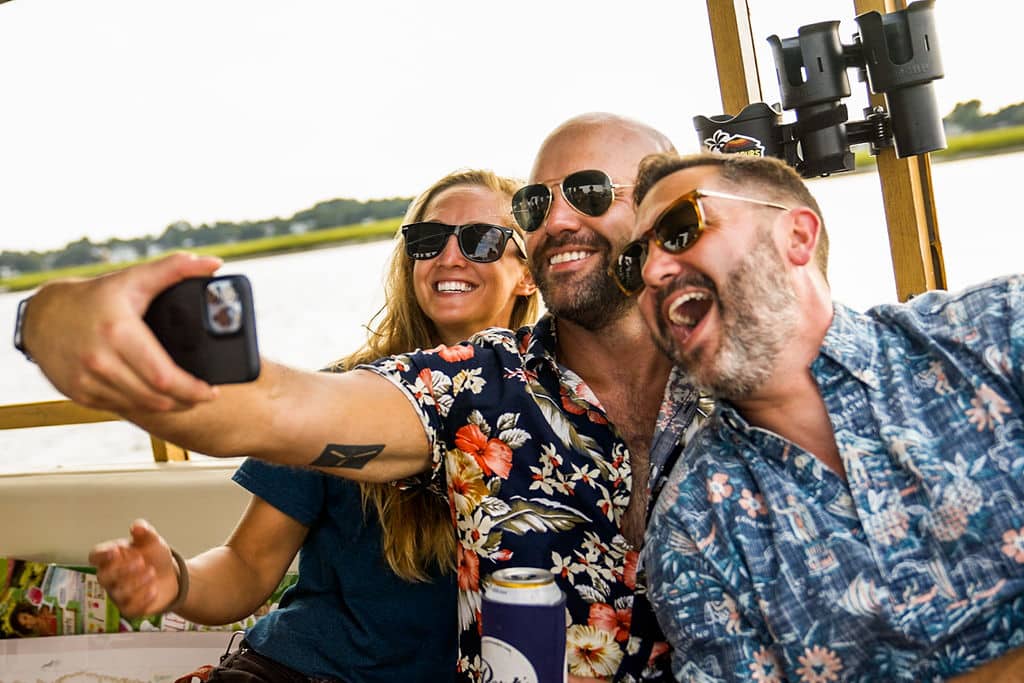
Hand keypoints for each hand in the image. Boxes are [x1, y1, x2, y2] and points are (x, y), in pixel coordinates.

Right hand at [23, 252, 221, 411]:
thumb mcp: (134, 278)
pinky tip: (155, 399)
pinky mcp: (79, 393)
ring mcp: (87, 379)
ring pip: (139, 405)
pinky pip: (119, 407)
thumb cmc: (95, 297)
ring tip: (184, 399)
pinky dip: (142, 405)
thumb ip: (176, 269)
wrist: (42, 315)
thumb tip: (214, 263)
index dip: (192, 389)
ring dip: (167, 407)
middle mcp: (100, 359)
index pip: (163, 375)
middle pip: (155, 396)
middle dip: (186, 401)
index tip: (211, 391)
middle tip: (202, 396)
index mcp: (118, 331)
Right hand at [89, 519, 181, 616]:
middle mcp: (110, 577)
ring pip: (118, 593)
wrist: (171, 575)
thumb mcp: (152, 541)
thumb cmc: (153, 557)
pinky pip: (129, 608)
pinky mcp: (129, 608)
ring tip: (152, 573)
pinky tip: (154, 590)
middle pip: (104, 577)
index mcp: (111, 557)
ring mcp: (118, 593)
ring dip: (136, 583)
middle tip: (141, 562)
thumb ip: (145, 532)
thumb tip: (137, 526)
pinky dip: (143, 599)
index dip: (102, 555)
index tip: (115, 551)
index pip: (95, 556)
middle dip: (122, 570)